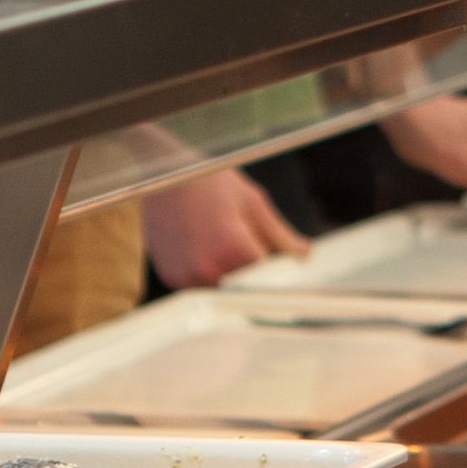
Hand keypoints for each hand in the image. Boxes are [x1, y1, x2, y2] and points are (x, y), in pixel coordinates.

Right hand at [146, 169, 308, 286]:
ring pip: (221, 291)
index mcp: (233, 247)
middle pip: (244, 288)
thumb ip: (279, 235)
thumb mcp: (252, 203)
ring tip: (218, 240)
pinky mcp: (171, 278)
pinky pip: (199, 287)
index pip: (267, 279)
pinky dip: (206, 274)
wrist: (162, 176)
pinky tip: (201, 246)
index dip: (275, 274)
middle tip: (245, 244)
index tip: (281, 270)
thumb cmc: (209, 182)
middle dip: (252, 274)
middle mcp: (207, 268)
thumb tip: (304, 253)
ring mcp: (186, 276)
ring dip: (228, 276)